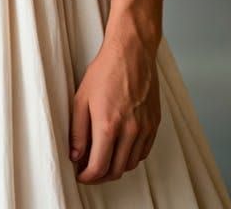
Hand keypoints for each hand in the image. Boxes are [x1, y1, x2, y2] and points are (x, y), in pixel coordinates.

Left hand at [69, 31, 161, 183]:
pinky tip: (121, 149)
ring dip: (116, 167)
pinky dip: (131, 157)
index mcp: (108, 125)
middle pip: (116, 170)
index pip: (99, 167)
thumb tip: (76, 155)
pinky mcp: (154, 124)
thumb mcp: (81, 98)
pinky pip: (143, 152)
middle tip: (90, 171)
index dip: (88, 177)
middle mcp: (130, 131)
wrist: (131, 52)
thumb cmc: (105, 71)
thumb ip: (78, 130)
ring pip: (131, 164)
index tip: (81, 175)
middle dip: (101, 176)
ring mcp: (145, 128)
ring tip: (104, 160)